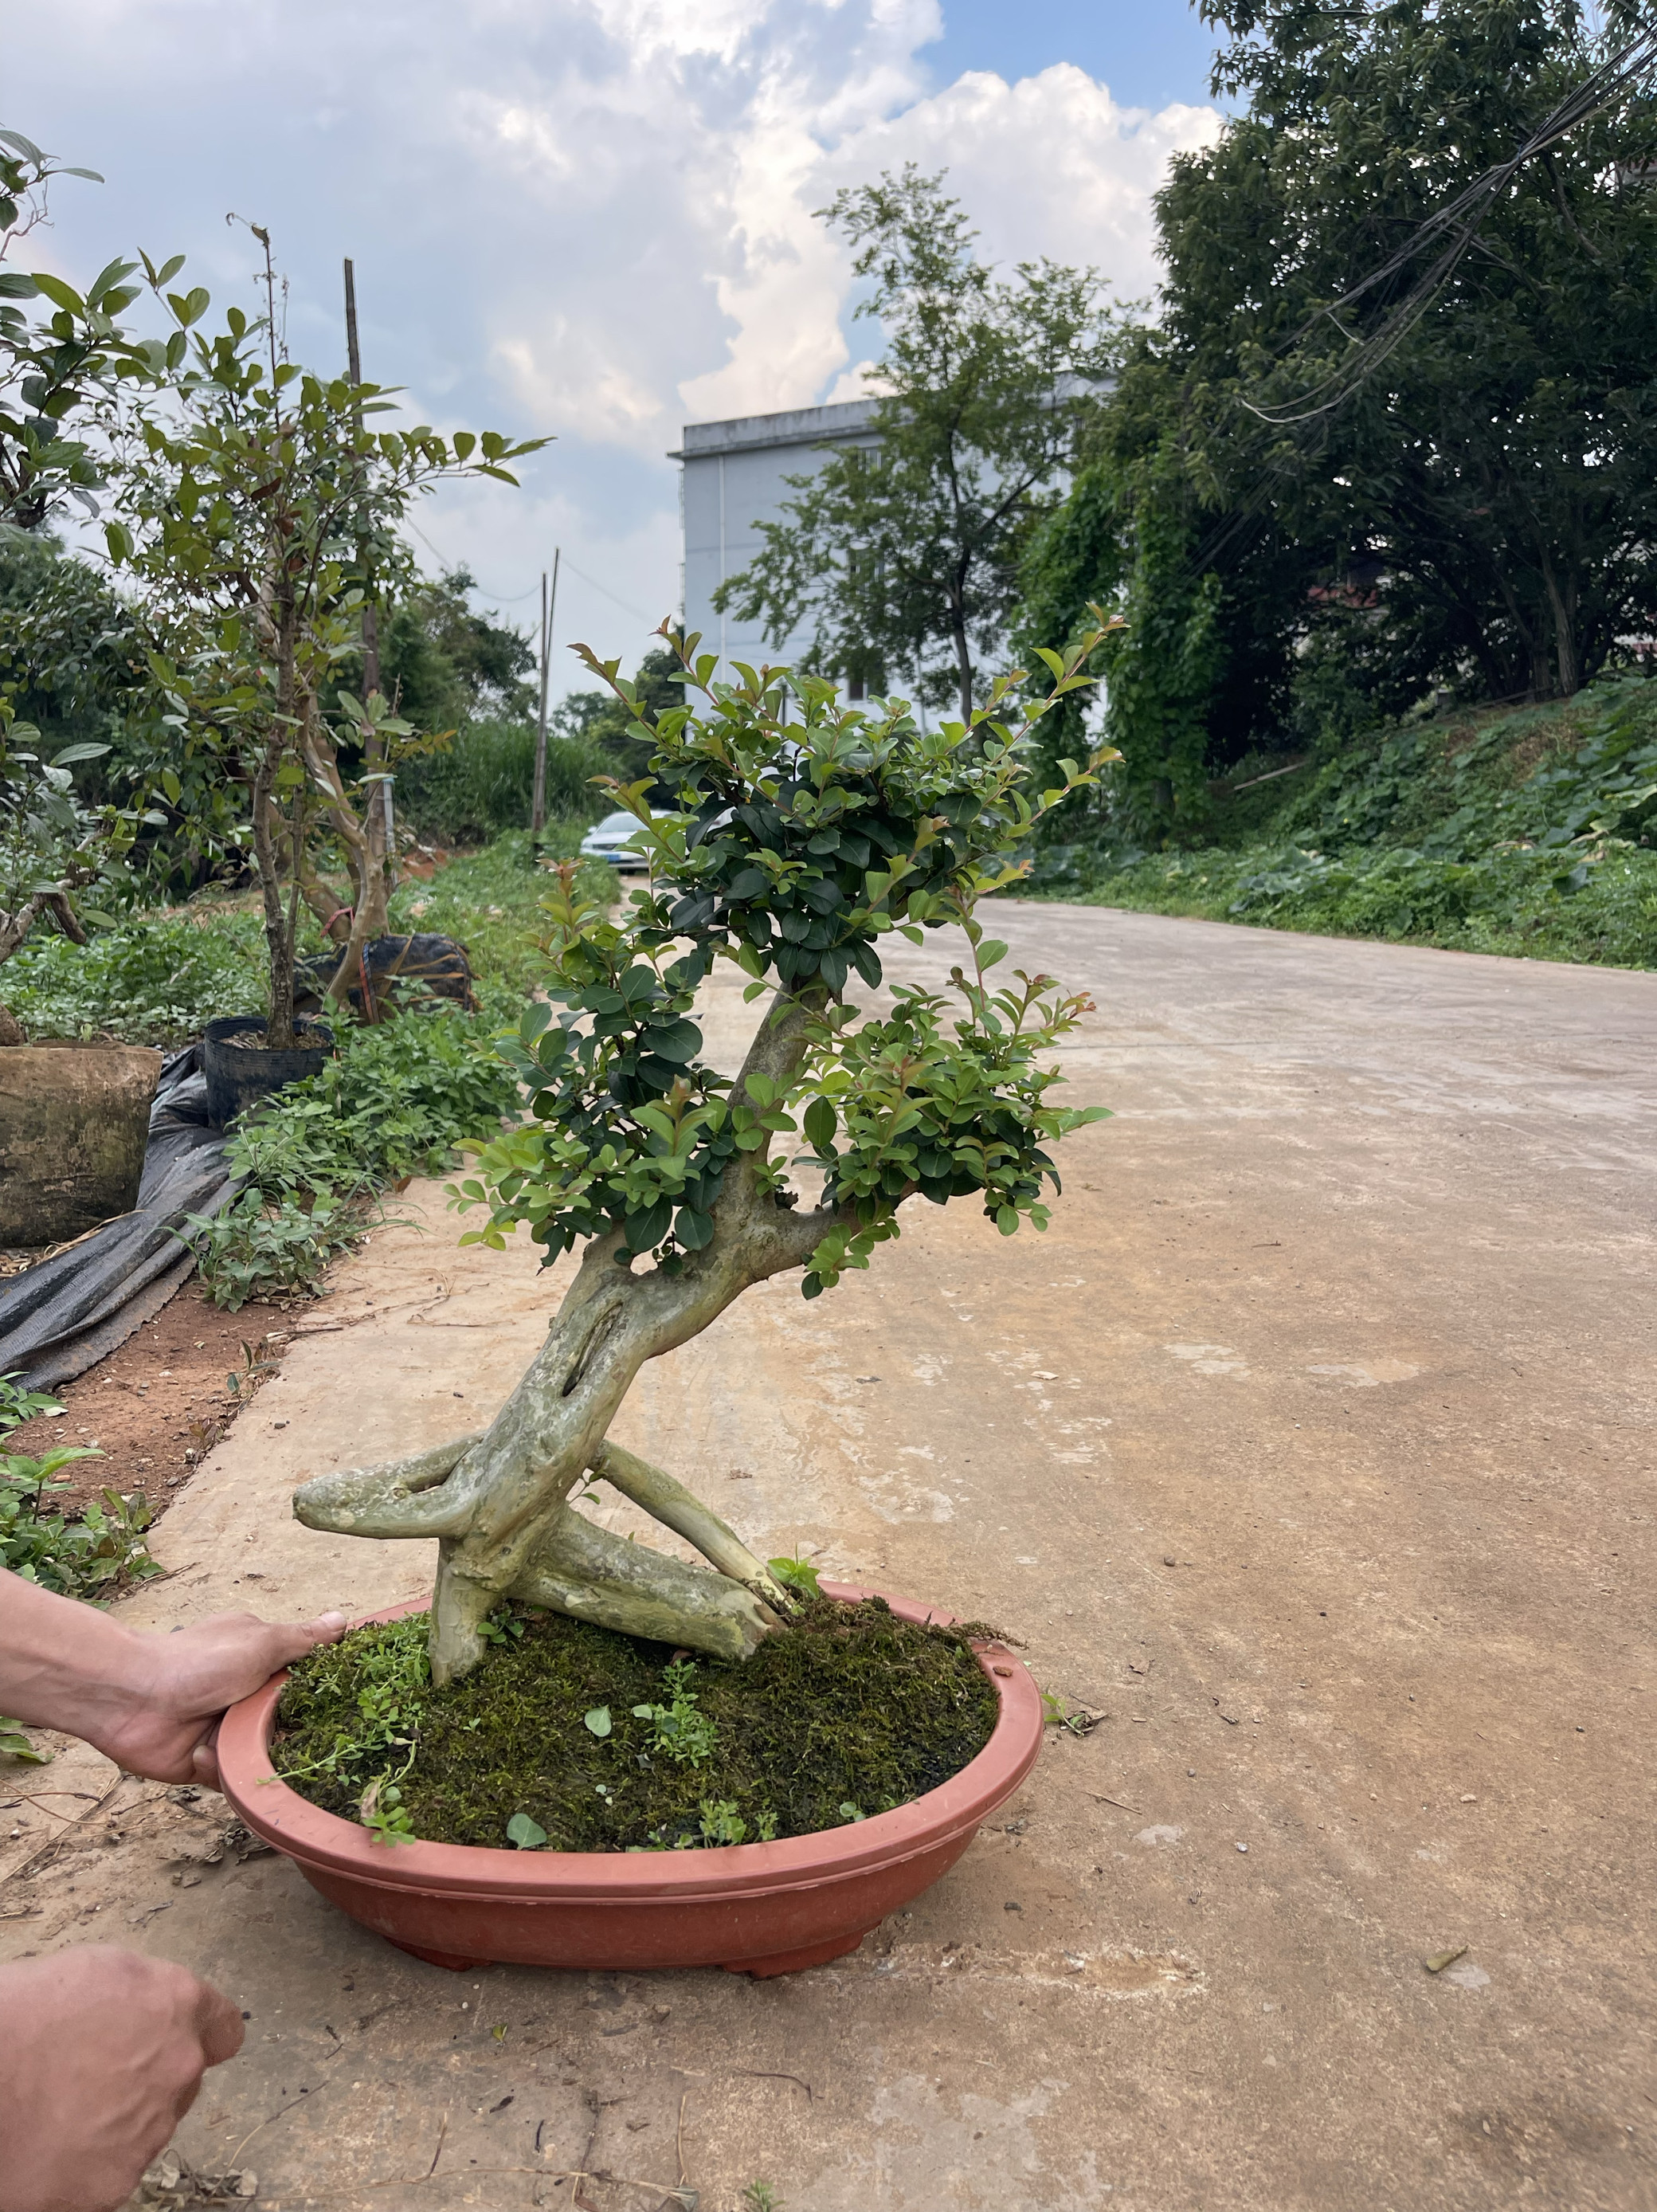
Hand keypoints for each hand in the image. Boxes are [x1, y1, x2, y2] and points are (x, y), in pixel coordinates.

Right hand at [0, 1947, 243, 2211]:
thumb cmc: (21, 2017)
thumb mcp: (94, 1969)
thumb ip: (143, 1991)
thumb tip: (151, 2007)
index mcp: (176, 2005)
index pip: (224, 2027)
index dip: (202, 2033)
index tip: (186, 2041)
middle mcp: (179, 2067)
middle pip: (183, 2079)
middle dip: (153, 2076)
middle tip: (98, 2075)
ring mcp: (151, 2130)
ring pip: (151, 2126)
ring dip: (122, 2119)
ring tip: (65, 2108)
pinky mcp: (117, 2182)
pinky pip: (117, 2170)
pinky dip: (92, 2162)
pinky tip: (55, 2143)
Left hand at [93, 1607, 346, 1787]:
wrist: (130, 1699)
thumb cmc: (198, 1662)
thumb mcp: (260, 1643)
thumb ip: (303, 1639)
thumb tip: (344, 1619)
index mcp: (260, 1660)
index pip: (306, 1679)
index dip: (325, 1693)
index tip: (352, 1706)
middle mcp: (246, 1695)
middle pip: (291, 1723)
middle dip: (296, 1733)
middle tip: (307, 1740)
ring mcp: (226, 1731)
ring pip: (265, 1755)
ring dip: (257, 1754)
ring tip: (248, 1748)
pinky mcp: (206, 1763)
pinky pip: (234, 1778)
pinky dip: (223, 1770)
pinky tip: (205, 1754)